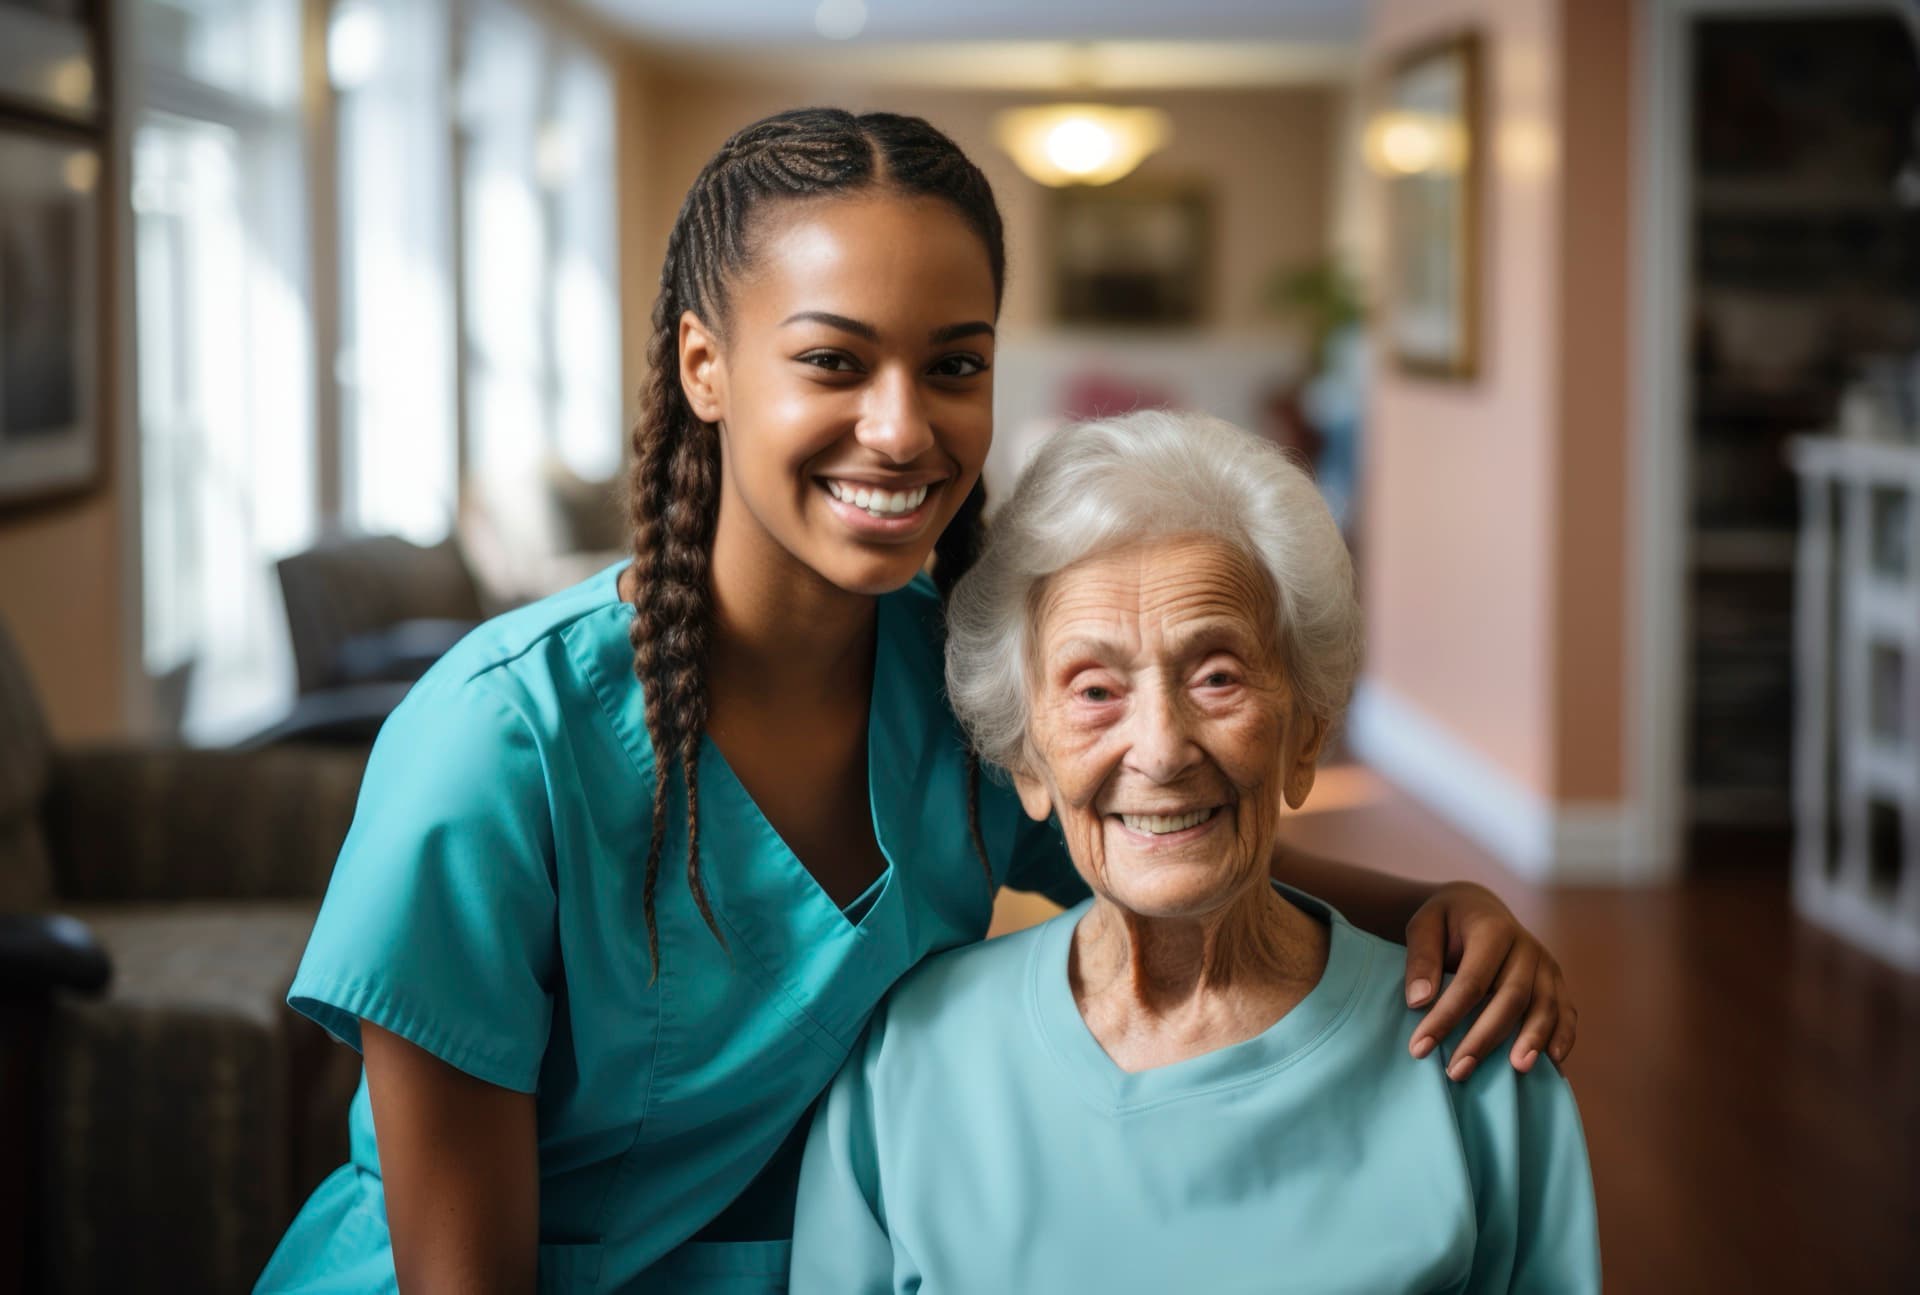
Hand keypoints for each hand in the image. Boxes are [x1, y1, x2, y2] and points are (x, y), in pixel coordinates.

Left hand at [1401, 882, 1575, 1080]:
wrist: (1479, 908)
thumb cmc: (1446, 923)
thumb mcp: (1423, 926)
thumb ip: (1421, 959)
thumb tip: (1419, 1001)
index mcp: (1492, 929)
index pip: (1471, 981)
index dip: (1446, 1017)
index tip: (1419, 1047)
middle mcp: (1526, 947)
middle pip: (1510, 998)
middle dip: (1483, 1038)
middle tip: (1456, 1072)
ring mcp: (1546, 965)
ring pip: (1544, 1007)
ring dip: (1530, 1042)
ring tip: (1516, 1072)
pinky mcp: (1557, 981)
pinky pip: (1566, 1011)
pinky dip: (1563, 1036)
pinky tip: (1553, 1063)